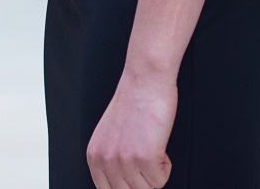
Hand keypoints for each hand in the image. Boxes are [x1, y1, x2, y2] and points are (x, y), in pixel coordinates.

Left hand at [86, 68, 174, 188]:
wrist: (145, 82)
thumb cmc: (132, 105)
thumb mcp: (110, 135)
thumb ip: (110, 159)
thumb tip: (122, 184)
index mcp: (94, 156)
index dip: (126, 186)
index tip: (137, 176)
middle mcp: (105, 160)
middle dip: (143, 179)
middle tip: (147, 158)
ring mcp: (124, 160)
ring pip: (147, 188)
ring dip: (155, 171)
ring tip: (151, 146)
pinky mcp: (144, 157)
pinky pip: (160, 180)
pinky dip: (165, 166)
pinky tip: (159, 144)